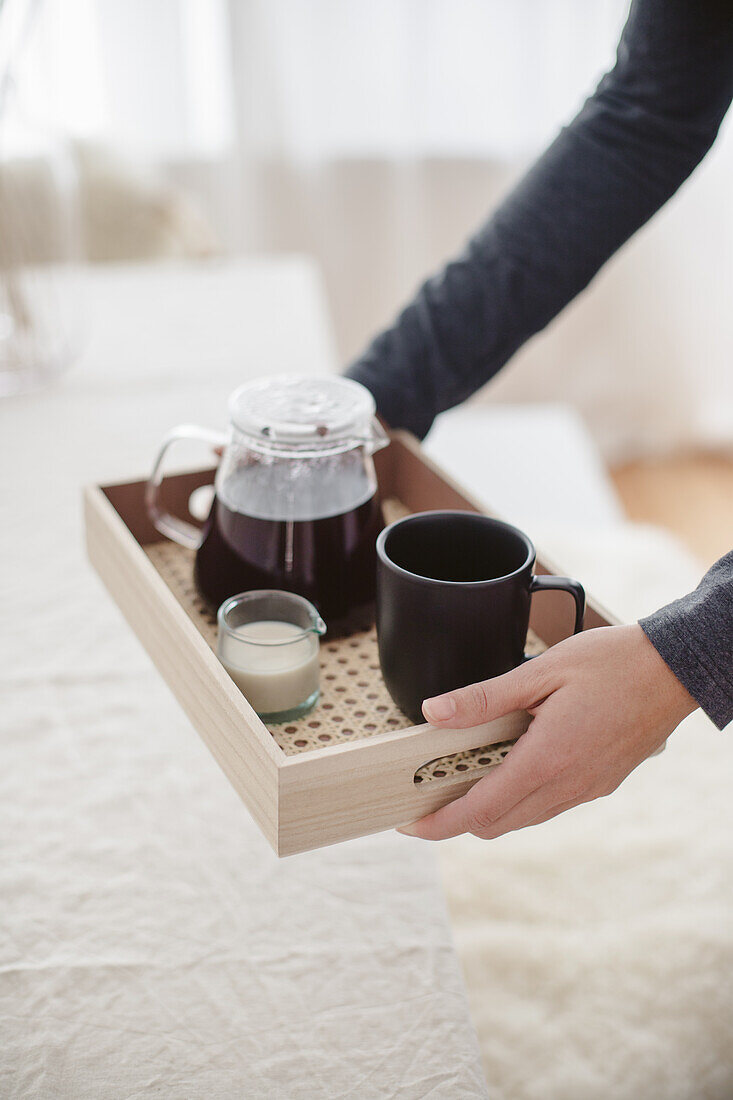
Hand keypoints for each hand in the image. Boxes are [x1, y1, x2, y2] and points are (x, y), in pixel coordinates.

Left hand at [399, 625, 696, 840]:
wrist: (674, 670)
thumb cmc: (612, 663)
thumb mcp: (540, 672)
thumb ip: (484, 698)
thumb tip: (434, 712)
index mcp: (547, 759)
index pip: (480, 811)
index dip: (439, 823)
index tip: (409, 824)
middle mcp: (568, 785)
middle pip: (497, 824)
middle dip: (457, 819)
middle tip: (428, 796)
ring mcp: (588, 789)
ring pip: (524, 818)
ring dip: (489, 809)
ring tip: (462, 778)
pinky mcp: (601, 783)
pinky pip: (549, 805)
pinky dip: (519, 798)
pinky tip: (509, 766)